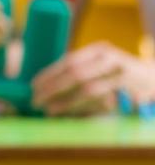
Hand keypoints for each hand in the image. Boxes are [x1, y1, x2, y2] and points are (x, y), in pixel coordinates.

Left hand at [31, 41, 154, 115]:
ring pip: (88, 89)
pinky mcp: (131, 93)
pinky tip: (71, 114)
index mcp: (99, 50)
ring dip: (66, 101)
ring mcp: (122, 75)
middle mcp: (111, 59)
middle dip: (52, 88)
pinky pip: (103, 102)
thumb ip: (80, 71)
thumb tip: (45, 86)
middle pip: (76, 73)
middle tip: (36, 100)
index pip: (69, 61)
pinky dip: (84, 109)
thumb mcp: (101, 66)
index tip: (33, 85)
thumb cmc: (121, 75)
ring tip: (49, 110)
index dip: (49, 74)